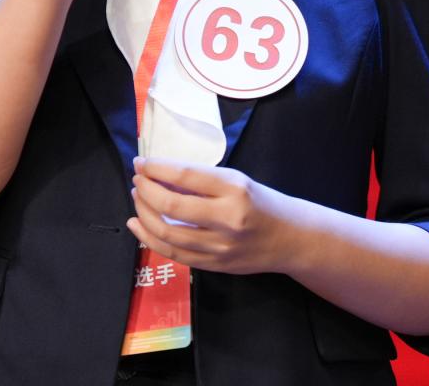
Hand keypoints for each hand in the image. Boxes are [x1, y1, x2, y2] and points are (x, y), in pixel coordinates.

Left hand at [127, 158, 306, 276]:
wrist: (291, 239)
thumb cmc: (261, 203)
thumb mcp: (237, 182)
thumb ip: (202, 181)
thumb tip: (158, 175)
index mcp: (235, 189)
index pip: (185, 176)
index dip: (157, 169)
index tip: (141, 163)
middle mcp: (227, 219)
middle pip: (171, 206)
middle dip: (146, 190)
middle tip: (137, 180)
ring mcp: (220, 247)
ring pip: (167, 233)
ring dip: (144, 213)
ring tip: (137, 198)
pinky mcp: (214, 266)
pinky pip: (173, 254)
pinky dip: (149, 239)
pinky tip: (138, 225)